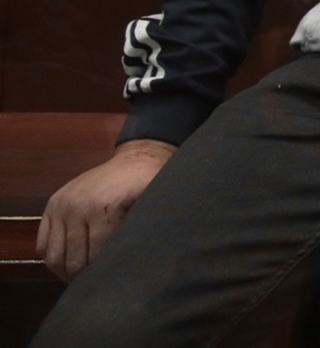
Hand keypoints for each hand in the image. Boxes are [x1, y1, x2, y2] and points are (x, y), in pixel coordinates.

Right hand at [37, 139, 175, 281]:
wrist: (137, 159)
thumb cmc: (148, 186)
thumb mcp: (152, 205)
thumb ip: (142, 231)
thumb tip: (138, 265)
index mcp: (103, 210)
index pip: (95, 257)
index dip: (103, 273)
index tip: (111, 281)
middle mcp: (76, 208)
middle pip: (73, 260)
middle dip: (83, 277)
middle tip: (95, 285)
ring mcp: (61, 206)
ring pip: (54, 256)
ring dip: (65, 272)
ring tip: (80, 279)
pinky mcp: (52, 205)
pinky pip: (42, 243)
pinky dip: (53, 257)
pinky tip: (68, 263)